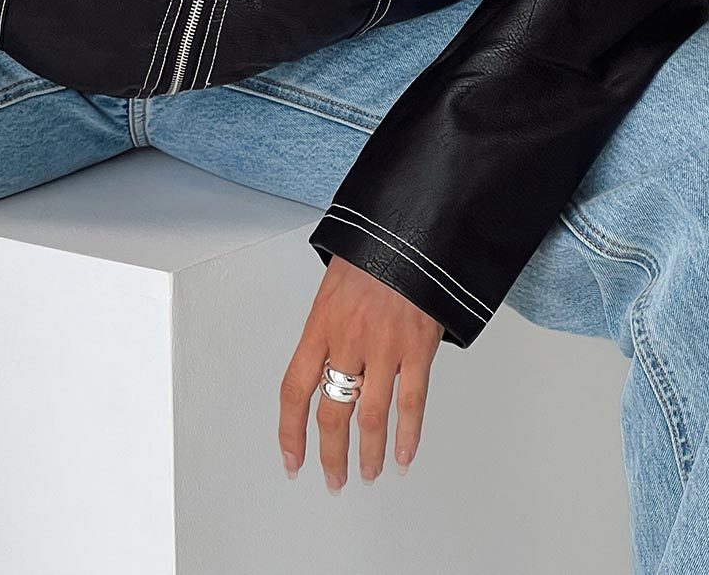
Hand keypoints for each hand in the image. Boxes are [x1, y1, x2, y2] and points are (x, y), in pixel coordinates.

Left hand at [278, 254, 444, 487]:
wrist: (409, 229)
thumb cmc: (371, 251)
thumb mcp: (334, 285)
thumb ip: (329, 328)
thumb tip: (325, 364)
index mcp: (320, 324)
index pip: (295, 388)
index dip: (290, 431)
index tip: (291, 460)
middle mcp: (348, 340)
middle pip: (332, 413)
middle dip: (330, 455)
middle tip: (332, 480)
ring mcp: (385, 347)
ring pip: (372, 417)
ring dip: (369, 454)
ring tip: (368, 474)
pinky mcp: (418, 348)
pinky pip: (412, 403)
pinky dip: (409, 436)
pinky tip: (404, 456)